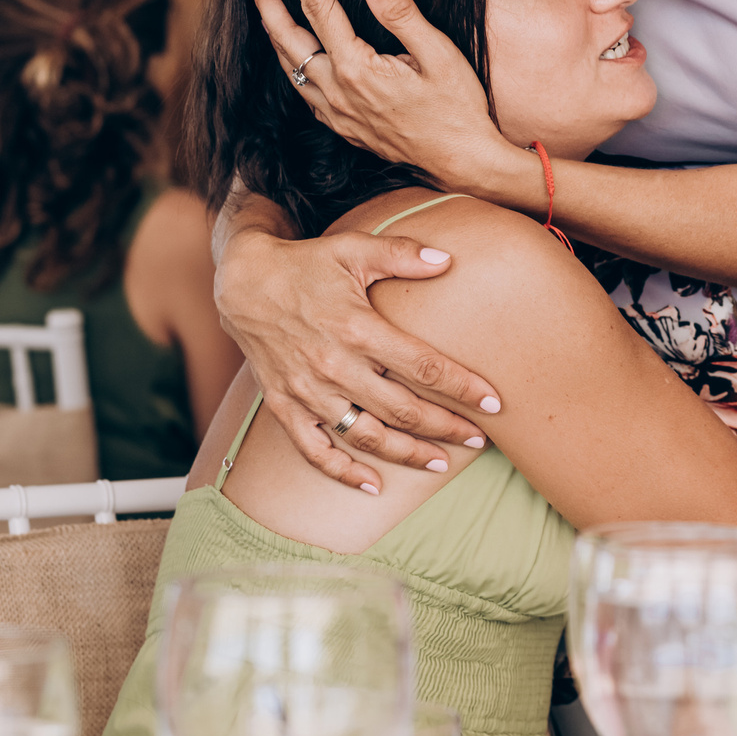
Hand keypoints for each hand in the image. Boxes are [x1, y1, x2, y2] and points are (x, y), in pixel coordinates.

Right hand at [213, 225, 502, 489]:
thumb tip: (447, 258)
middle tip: (479, 438)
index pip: (423, 367)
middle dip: (445, 427)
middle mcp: (334, 366)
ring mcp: (308, 391)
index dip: (463, 387)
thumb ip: (401, 254)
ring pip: (365, 436)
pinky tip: (373, 486)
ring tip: (439, 463)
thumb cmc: (305, 264)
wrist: (241, 283)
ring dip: (405, 454)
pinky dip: (343, 473)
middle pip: (401, 409)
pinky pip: (314, 451)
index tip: (494, 403)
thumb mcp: (353, 249)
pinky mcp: (286, 406)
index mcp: (357, 329)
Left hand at [251, 0, 525, 197]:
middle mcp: (337, 92)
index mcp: (357, 68)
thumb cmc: (458, 107)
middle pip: (287, 38)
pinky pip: (304, 92)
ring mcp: (336, 113)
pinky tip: (296, 56)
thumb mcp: (439, 53)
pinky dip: (291, 65)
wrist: (463, 161)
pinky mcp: (343, 127)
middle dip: (268, 2)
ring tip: (267, 7)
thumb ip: (401, 14)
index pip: (319, 7)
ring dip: (274, 34)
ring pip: (289, 67)